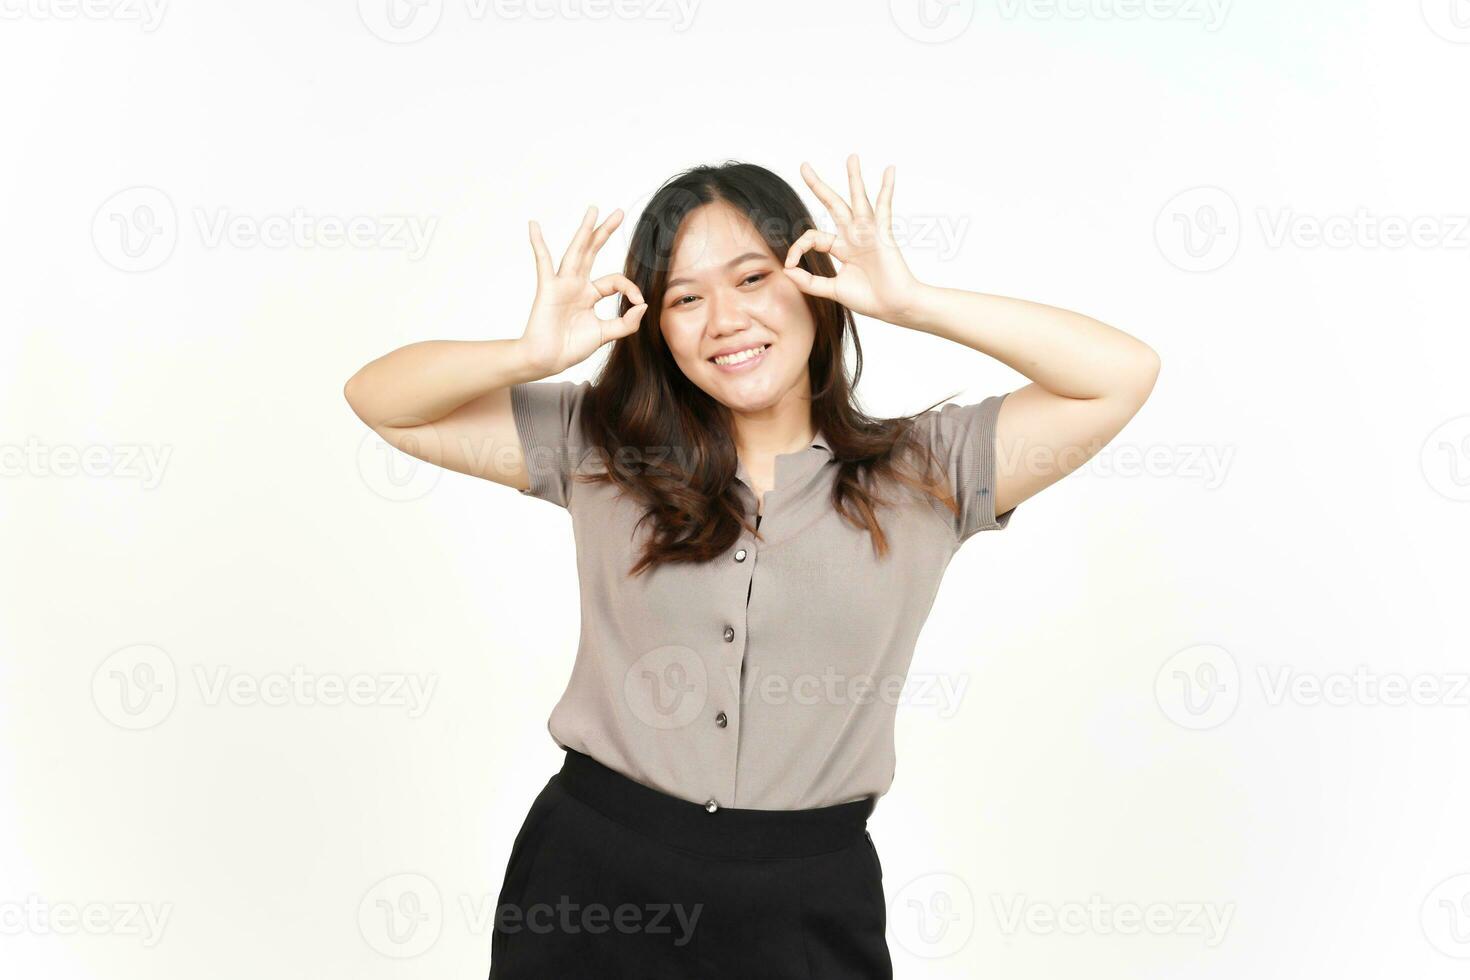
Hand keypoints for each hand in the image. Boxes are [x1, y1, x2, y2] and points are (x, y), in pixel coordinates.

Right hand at [519, 205, 646, 374]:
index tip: (639, 302)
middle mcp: (576, 285)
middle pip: (593, 252)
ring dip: (585, 230)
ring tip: (593, 210)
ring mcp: (562, 284)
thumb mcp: (605, 334)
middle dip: (605, 232)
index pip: (615, 281)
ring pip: (576, 251)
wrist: (547, 360)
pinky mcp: (548, 288)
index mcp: (590, 294)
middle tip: (619, 213)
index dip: (631, 288)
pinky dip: (538, 243)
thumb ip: (626, 322)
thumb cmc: (571, 348)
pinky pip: (543, 262)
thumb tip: (644, 305)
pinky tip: (533, 225)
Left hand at [782, 155, 923, 325]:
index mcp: (842, 248)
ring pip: (857, 199)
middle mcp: (854, 235)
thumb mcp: (832, 290)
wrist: (895, 307)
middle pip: (832, 205)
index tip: (790, 264)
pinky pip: (884, 207)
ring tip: (851, 157)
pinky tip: (889, 170)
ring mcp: (869, 232)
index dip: (797, 248)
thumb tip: (787, 271)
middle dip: (818, 186)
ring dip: (854, 178)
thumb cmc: (870, 299)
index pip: (813, 237)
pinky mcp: (883, 233)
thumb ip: (809, 282)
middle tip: (804, 166)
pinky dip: (886, 189)